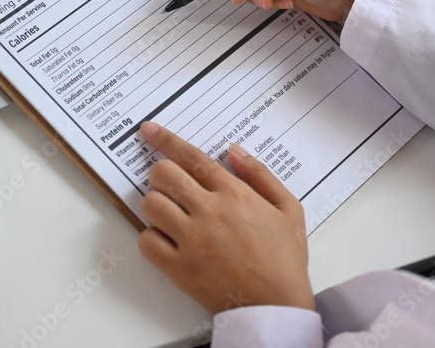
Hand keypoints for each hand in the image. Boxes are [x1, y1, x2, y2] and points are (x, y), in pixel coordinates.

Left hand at [137, 121, 314, 313]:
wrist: (276, 304)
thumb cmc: (285, 259)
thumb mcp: (288, 208)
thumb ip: (261, 174)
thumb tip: (235, 151)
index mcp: (234, 194)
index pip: (192, 157)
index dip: (166, 140)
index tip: (150, 130)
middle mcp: (209, 211)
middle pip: (164, 175)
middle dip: (161, 173)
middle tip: (169, 183)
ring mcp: (191, 240)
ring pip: (150, 204)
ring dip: (156, 204)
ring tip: (171, 214)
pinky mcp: (178, 267)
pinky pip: (146, 240)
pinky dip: (151, 237)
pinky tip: (168, 240)